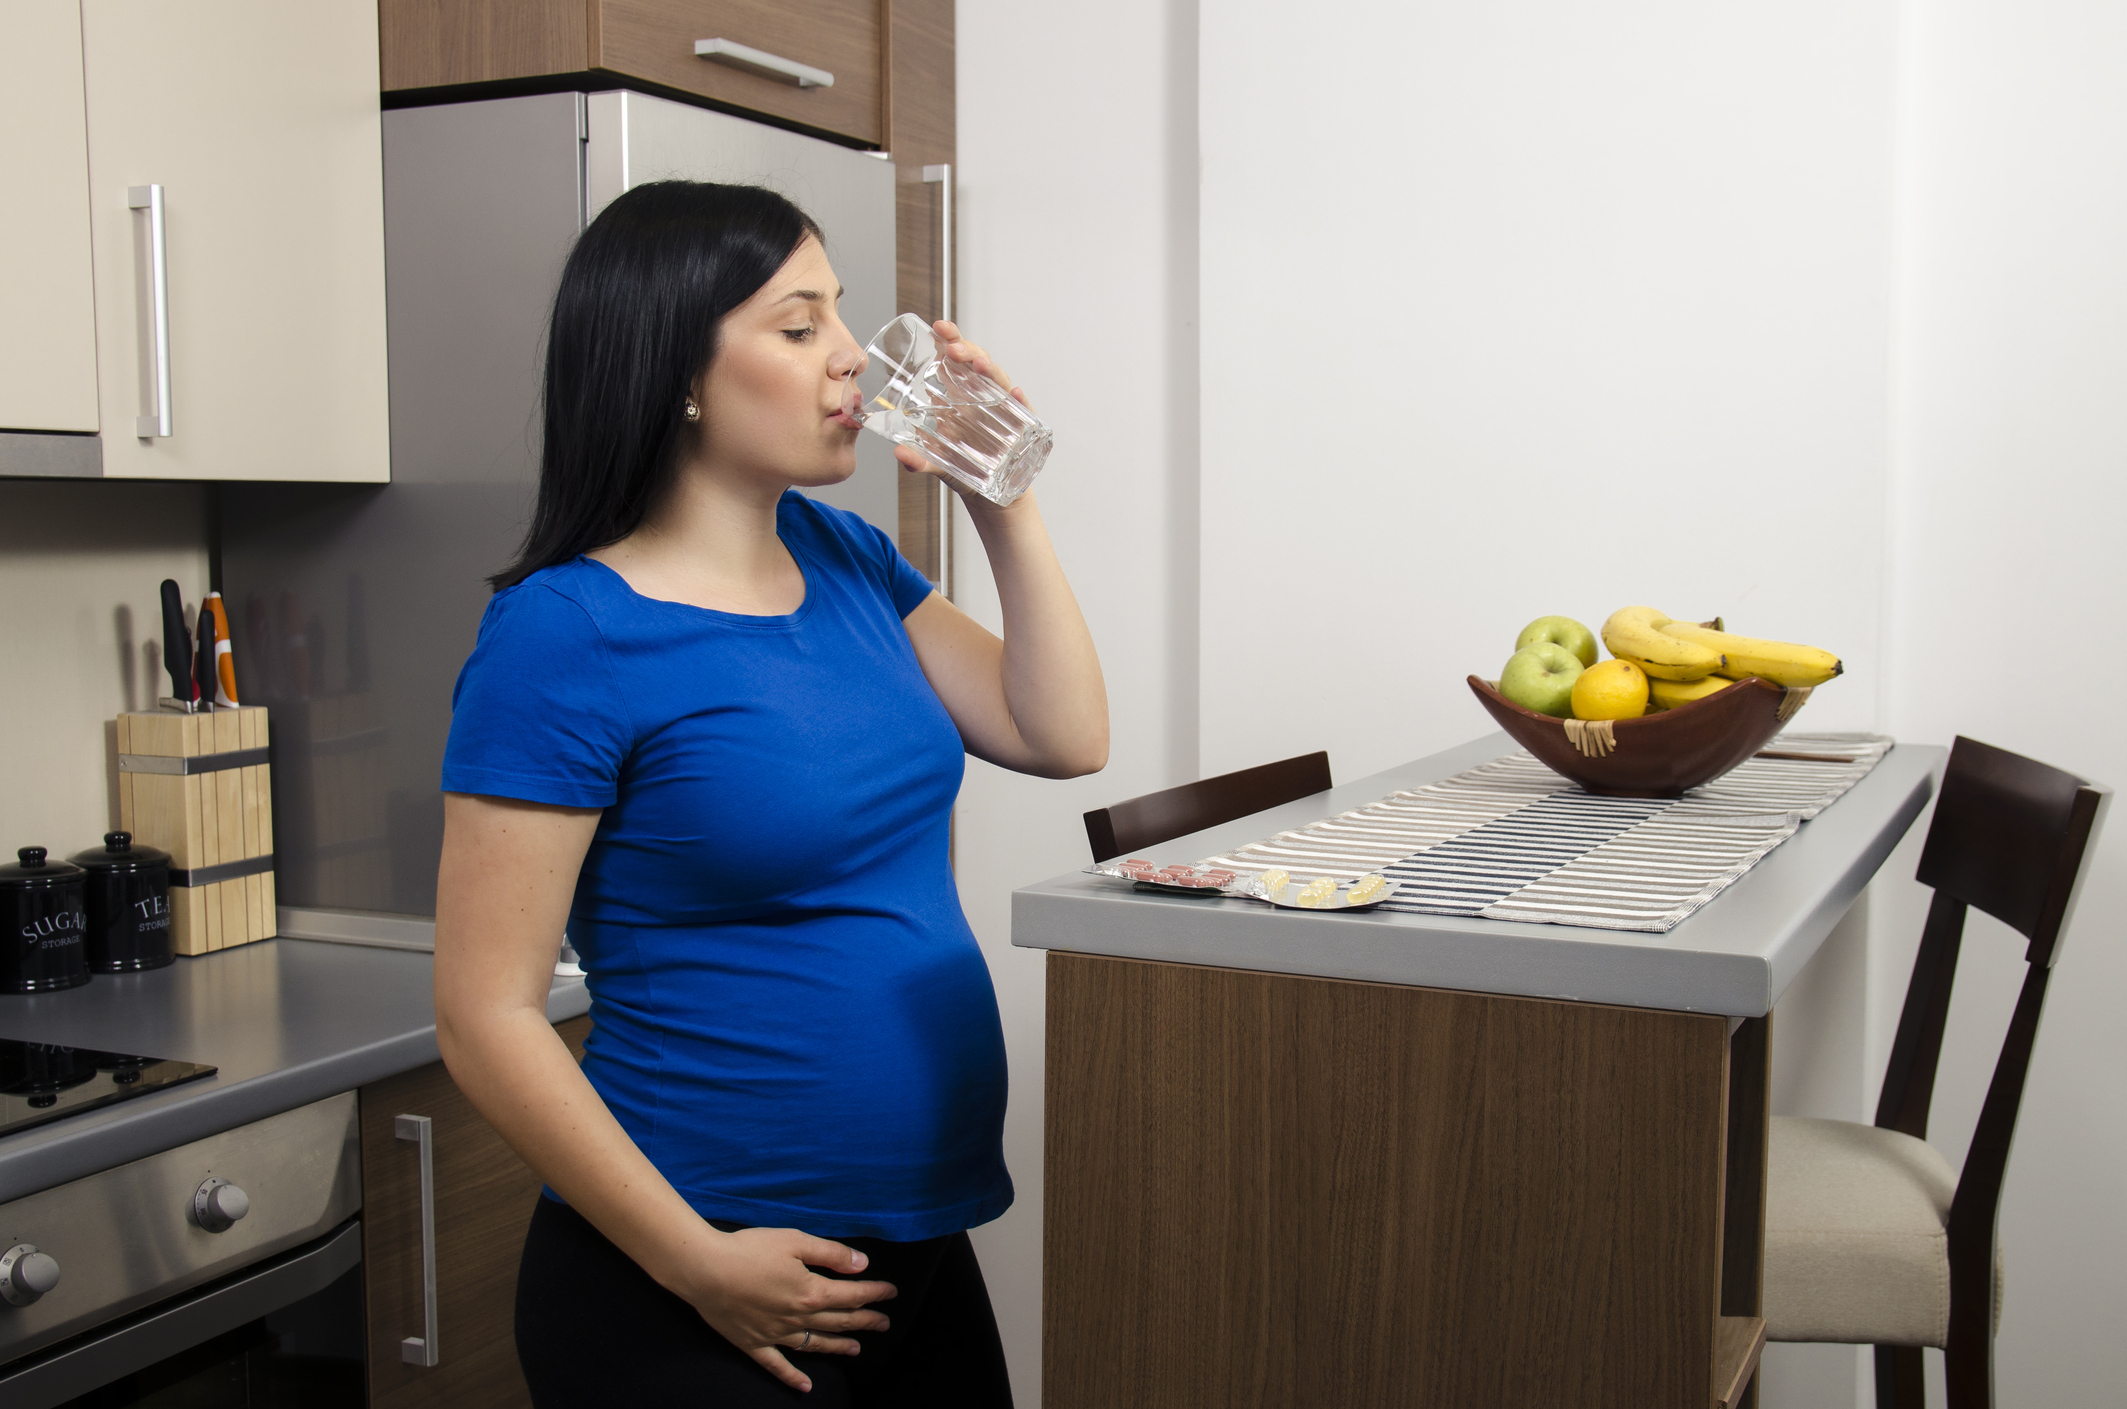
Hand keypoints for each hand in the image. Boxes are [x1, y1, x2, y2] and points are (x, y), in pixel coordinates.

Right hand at [678, 1226, 896, 1392]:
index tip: (891, 1293)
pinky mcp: (753, 1344)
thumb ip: (830, 1254)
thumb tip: (861, 1265)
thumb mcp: (795, 1241)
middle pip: (838, 1321)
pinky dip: (792, 1378)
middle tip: (884, 1323)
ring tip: (857, 1348)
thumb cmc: (749, 1250)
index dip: (874, 1293)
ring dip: (839, 1346)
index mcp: (811, 1292)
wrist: (705, 1270)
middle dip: (865, 1321)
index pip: (851, 1294)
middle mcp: (797, 1318)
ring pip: (815, 1344)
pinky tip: (805, 1387)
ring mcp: (775, 1334)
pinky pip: (777, 1366)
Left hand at [891, 319, 1036, 497]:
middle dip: (968, 351)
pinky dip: (1021, 401)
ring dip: (990, 370)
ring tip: (980, 366)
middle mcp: (982, 397)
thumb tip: (898, 454)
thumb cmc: (962, 468)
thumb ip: (917, 459)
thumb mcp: (934, 463)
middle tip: (954, 351)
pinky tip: (1015, 395)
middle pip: (978, 363)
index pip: (956, 359)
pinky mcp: (1021, 428)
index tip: (939, 327)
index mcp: (959, 395)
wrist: (987, 494)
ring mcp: (1002, 410)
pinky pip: (1025, 410)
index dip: (950, 339)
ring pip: (999, 381)